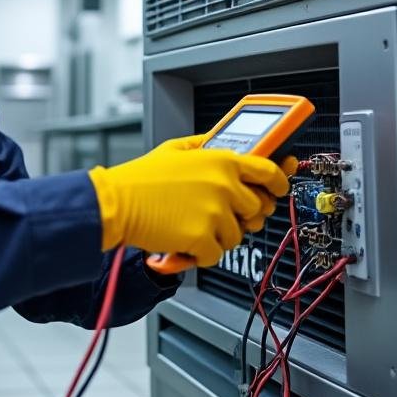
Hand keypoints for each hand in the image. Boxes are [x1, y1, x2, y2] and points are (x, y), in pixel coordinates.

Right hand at [88, 147, 290, 266]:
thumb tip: (222, 142)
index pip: (269, 171)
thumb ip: (206, 145)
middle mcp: (224, 185)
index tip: (279, 188)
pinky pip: (216, 254)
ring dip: (218, 235)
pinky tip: (184, 240)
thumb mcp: (177, 148)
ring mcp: (215, 213)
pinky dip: (200, 253)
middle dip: (240, 215)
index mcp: (222, 161)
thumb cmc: (141, 179)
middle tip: (219, 215)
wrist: (116, 202)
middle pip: (256, 209)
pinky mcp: (202, 238)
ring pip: (237, 235)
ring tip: (191, 224)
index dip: (279, 182)